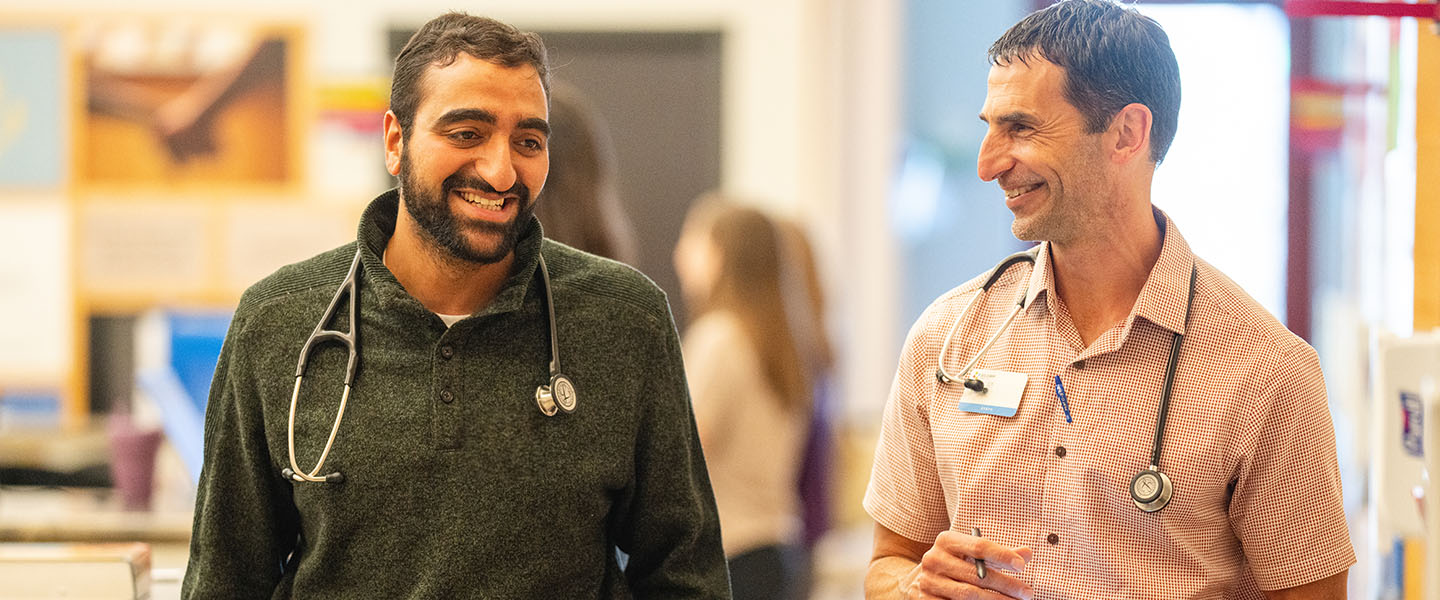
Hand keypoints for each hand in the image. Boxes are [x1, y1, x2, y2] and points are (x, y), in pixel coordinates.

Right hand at [899, 530, 1033, 599]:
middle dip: (1006, 585)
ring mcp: (928, 582)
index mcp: (946, 541)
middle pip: (977, 574)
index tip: (1022, 566)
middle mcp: (934, 559)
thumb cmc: (956, 564)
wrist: (921, 580)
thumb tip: (1027, 553)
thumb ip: (999, 554)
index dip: (1002, 555)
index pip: (979, 546)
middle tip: (1027, 593)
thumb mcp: (972, 554)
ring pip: (969, 595)